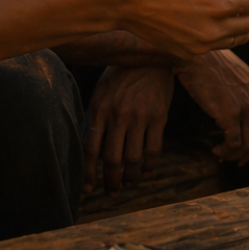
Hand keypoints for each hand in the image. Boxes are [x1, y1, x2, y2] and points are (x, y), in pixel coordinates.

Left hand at [83, 66, 174, 192]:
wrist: (149, 57)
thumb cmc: (120, 76)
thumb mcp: (101, 93)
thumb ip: (94, 119)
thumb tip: (89, 151)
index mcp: (99, 110)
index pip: (91, 150)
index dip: (89, 173)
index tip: (89, 188)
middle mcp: (118, 115)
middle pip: (112, 159)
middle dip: (110, 181)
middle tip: (111, 193)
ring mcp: (140, 117)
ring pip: (133, 159)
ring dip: (130, 177)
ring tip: (128, 184)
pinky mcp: (159, 117)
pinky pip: (154, 150)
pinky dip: (149, 166)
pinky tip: (146, 172)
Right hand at [174, 50, 248, 165]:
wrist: (196, 57)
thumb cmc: (211, 65)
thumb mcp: (239, 76)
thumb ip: (247, 94)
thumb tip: (244, 118)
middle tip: (237, 162)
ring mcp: (246, 106)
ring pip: (248, 144)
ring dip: (234, 155)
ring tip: (220, 154)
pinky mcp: (230, 113)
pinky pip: (233, 143)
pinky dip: (225, 152)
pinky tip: (215, 150)